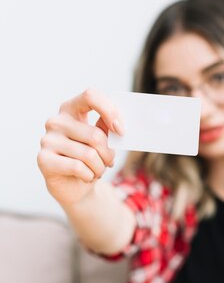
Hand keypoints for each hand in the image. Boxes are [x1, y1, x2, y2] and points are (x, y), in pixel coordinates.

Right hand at [38, 88, 122, 206]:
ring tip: (97, 171)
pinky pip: (78, 167)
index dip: (109, 111)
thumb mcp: (102, 141)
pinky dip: (89, 175)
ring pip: (89, 154)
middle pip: (95, 135)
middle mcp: (56, 121)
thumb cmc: (91, 159)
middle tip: (109, 162)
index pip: (90, 96)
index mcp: (71, 109)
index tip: (121, 131)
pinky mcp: (43, 159)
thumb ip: (108, 128)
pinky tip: (86, 176)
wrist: (74, 186)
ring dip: (100, 168)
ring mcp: (47, 139)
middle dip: (108, 154)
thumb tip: (118, 123)